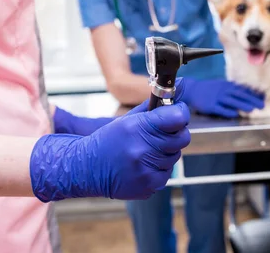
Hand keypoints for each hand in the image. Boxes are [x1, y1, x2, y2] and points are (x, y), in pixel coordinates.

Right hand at [30, 100, 190, 201]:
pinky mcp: (150, 185)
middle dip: (176, 133)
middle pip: (182, 138)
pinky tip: (144, 164)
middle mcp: (143, 149)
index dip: (181, 112)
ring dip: (166, 151)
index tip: (178, 111)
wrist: (87, 169)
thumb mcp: (128, 118)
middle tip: (162, 132)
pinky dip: (160, 168)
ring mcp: (147, 170)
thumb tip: (181, 84)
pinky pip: (168, 172)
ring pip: (175, 156)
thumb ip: (155, 104)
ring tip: (146, 150)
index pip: (177, 117)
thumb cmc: (108, 140)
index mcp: (138, 127)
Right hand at [179, 78, 264, 117]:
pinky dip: (227, 111)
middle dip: (251, 100)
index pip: (242, 90)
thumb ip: (234, 89)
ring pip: (231, 101)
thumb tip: (249, 92)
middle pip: (239, 95)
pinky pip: (219, 108)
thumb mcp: (222, 85)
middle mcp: (223, 91)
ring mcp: (216, 98)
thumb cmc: (210, 89)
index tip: (263, 98)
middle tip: (262, 106)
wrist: (193, 89)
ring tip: (251, 109)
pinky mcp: (210, 105)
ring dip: (241, 105)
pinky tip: (234, 114)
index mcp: (227, 86)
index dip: (253, 94)